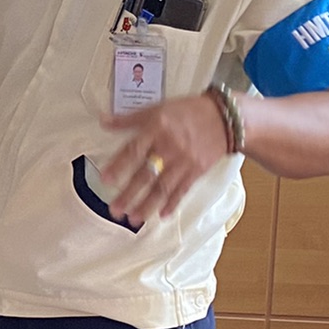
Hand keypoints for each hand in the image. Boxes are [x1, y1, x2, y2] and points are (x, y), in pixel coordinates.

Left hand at [100, 92, 231, 227]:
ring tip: (133, 219)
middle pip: (146, 174)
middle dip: (129, 194)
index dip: (118, 166)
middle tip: (114, 210)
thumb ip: (130, 118)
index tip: (104, 180)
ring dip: (147, 205)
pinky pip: (182, 190)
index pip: (133, 150)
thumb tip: (104, 121)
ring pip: (163, 187)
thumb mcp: (157, 108)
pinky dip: (172, 203)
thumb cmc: (187, 111)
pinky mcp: (197, 171)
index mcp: (156, 130)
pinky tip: (161, 215)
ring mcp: (184, 161)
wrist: (224, 117)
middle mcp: (169, 147)